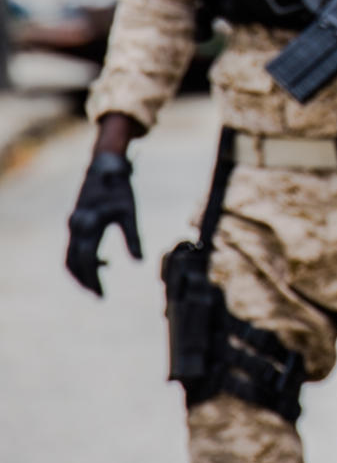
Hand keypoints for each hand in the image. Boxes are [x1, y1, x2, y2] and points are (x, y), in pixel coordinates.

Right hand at [66, 152, 141, 295]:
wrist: (104, 166)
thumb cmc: (119, 190)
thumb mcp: (130, 212)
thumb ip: (133, 238)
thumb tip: (139, 262)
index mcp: (89, 225)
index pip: (87, 260)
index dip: (93, 280)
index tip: (102, 295)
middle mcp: (76, 227)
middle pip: (74, 262)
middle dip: (86, 281)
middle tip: (100, 295)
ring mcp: (73, 225)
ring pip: (70, 257)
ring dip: (81, 273)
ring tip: (98, 285)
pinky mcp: (75, 223)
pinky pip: (74, 247)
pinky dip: (83, 260)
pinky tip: (103, 262)